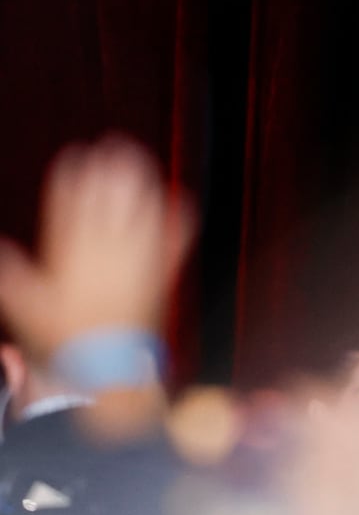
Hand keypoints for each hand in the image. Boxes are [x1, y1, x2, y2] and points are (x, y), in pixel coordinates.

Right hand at [0, 132, 195, 363]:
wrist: (108, 368)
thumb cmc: (66, 339)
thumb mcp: (27, 309)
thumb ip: (12, 277)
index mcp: (71, 258)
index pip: (70, 210)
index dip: (73, 181)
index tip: (76, 156)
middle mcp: (105, 255)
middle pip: (108, 205)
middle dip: (110, 174)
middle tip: (114, 146)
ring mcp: (136, 263)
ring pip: (139, 216)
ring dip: (141, 187)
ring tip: (140, 162)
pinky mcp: (160, 276)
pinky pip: (172, 244)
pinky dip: (178, 223)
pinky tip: (184, 202)